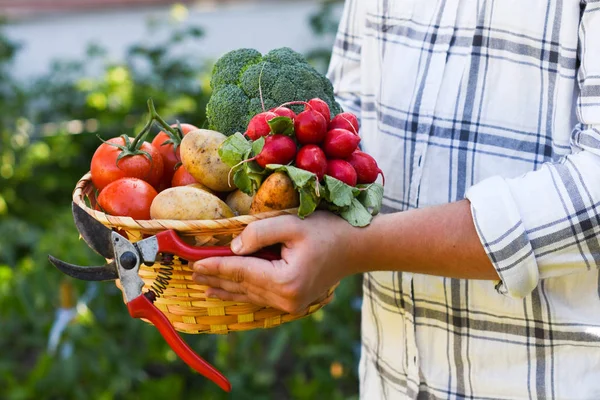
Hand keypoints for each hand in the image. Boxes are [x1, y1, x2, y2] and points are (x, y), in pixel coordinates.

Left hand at [191, 211, 362, 313]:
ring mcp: (291, 305)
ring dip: (226, 288)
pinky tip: (229, 291)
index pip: (241, 271)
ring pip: (250, 295)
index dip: (215, 266)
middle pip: (242, 286)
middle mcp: (286, 299)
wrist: (358, 247)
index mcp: (285, 281)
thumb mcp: (293, 224)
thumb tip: (234, 247)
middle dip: (216, 278)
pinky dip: (243, 292)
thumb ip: (260, 232)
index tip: (194, 264)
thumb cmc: (328, 231)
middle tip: (190, 272)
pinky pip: (261, 298)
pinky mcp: (294, 303)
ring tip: (203, 285)